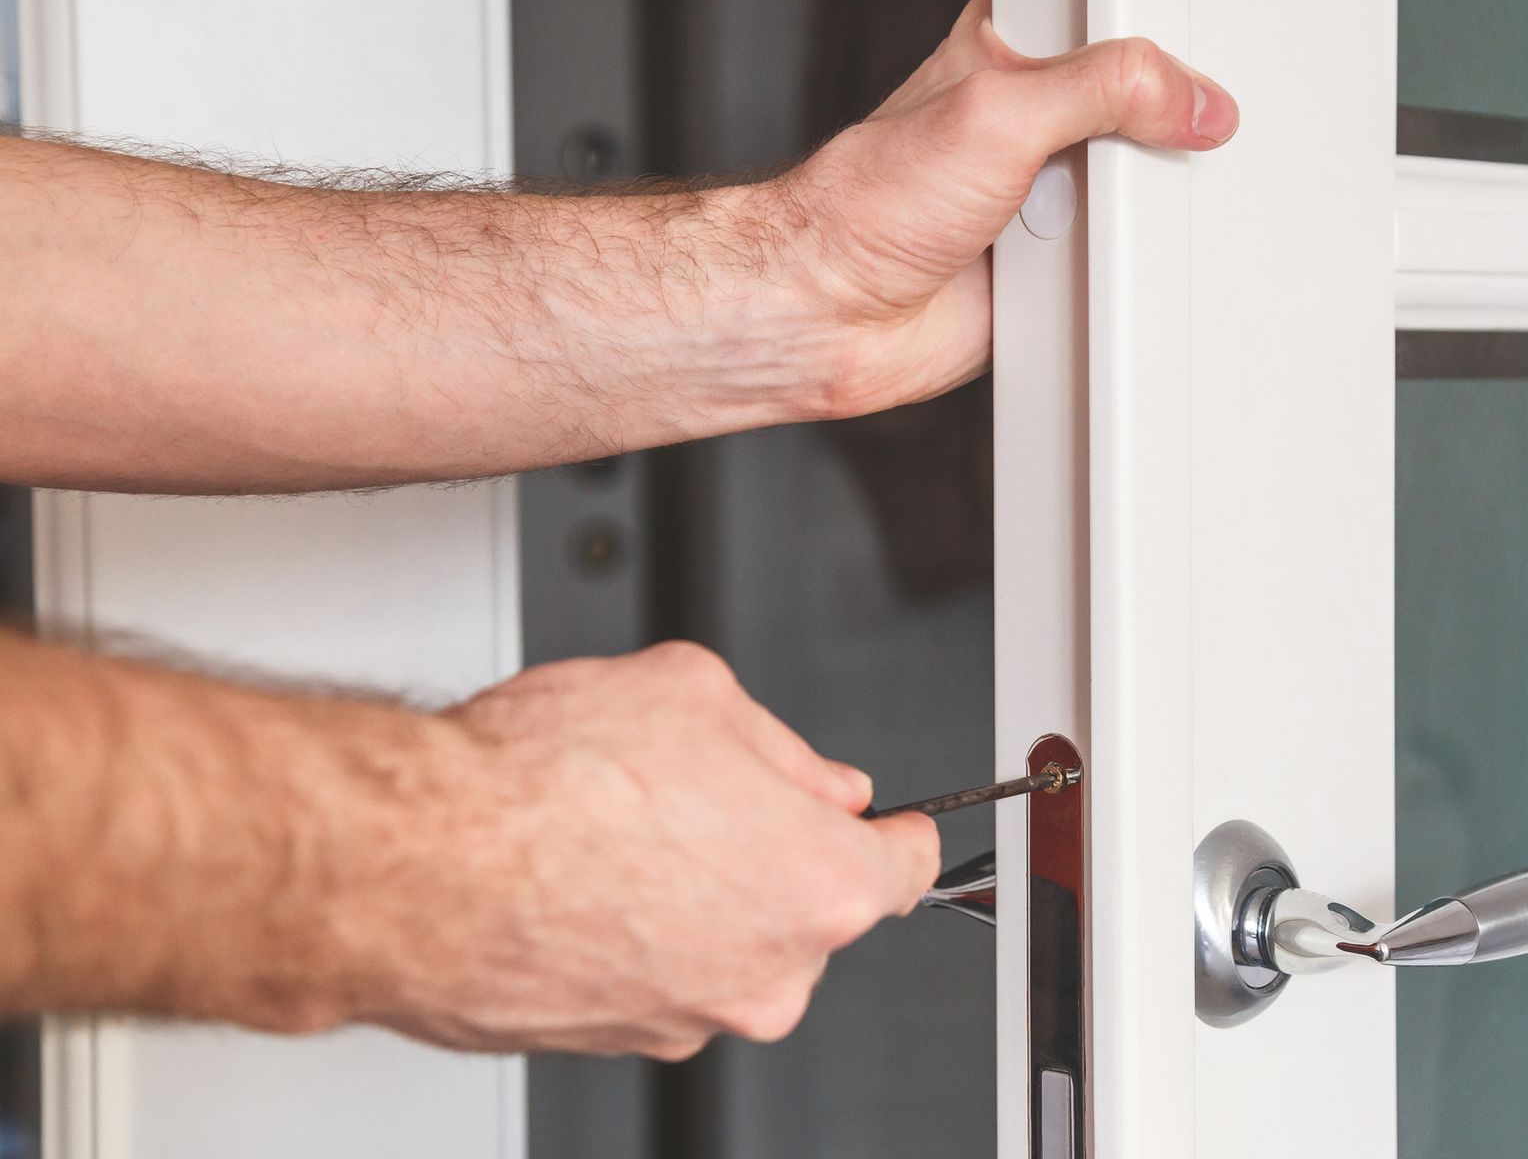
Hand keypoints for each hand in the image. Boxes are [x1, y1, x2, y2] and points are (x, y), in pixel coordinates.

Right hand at [326, 642, 937, 1056]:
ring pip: (720, 943)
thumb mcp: (697, 693)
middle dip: (767, 850)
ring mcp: (684, 1019)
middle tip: (695, 792)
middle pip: (805, 905)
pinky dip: (625, 932)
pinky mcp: (609, 1042)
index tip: (885, 823)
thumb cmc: (546, 783)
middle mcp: (765, 975)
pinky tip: (570, 873)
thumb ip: (783, 748)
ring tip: (609, 826)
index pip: (907, 868)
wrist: (412, 864)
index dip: (894, 831)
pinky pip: (647, 974)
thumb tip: (818, 779)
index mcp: (818, 886)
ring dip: (688, 893)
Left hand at [772, 0, 1238, 416]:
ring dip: (1141, 206)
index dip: (1147, 24)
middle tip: (1161, 140)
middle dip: (1160, 123)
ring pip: (1138, 186)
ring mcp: (1046, 192)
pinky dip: (1129, 267)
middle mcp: (1032, 118)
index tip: (1180, 56)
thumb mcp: (1001, 113)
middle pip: (1141, 101)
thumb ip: (1104, 87)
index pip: (1105, 9)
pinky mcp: (1054, 263)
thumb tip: (1188, 98)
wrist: (834, 315)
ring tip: (1112, 213)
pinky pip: (1121, 261)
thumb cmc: (870, 203)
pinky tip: (1111, 264)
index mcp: (1009, 47)